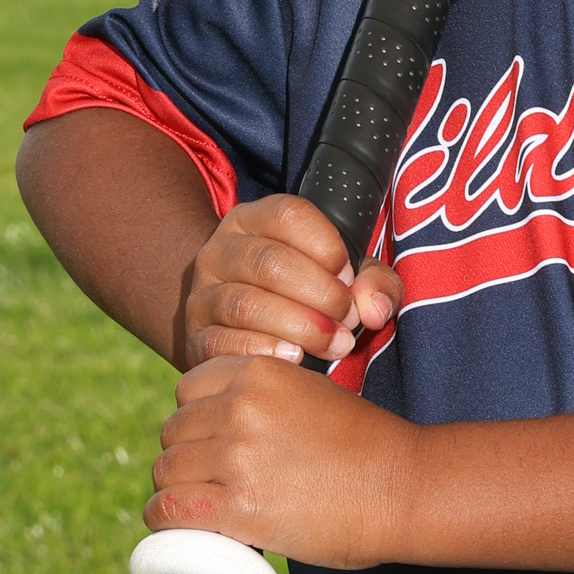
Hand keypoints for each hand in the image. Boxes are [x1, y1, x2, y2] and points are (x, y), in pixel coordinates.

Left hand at [145, 351, 412, 568]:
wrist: (404, 487)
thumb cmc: (368, 446)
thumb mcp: (316, 394)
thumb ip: (274, 398)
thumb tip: (239, 427)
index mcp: (259, 372)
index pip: (189, 388)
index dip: (194, 417)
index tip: (208, 441)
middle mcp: (241, 407)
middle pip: (173, 431)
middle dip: (184, 455)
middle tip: (206, 482)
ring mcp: (236, 456)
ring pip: (166, 470)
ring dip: (173, 490)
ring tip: (195, 507)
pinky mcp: (237, 506)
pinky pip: (170, 509)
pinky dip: (162, 519)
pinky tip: (170, 525)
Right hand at [182, 194, 400, 369]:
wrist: (242, 330)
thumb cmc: (304, 295)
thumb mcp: (342, 278)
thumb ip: (373, 284)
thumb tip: (377, 308)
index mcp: (255, 220)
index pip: (288, 214)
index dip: (326, 246)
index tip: (349, 276)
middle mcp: (220, 251)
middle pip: (270, 262)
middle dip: (321, 294)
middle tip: (348, 319)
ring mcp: (203, 295)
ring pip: (247, 304)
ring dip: (300, 327)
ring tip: (334, 344)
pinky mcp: (197, 338)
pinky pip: (224, 343)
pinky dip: (265, 351)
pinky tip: (295, 359)